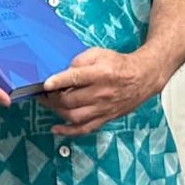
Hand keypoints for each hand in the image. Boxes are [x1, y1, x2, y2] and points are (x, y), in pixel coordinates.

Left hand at [39, 47, 160, 135]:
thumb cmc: (118, 64)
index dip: (58, 81)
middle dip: (52, 98)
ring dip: (57, 112)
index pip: (75, 78)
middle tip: (42, 93)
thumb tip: (62, 70)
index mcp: (100, 74)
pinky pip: (85, 129)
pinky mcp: (105, 118)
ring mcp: (103, 108)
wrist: (142, 78)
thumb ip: (80, 60)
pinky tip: (56, 129)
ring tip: (48, 104)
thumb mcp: (99, 53)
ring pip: (74, 116)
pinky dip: (68, 131)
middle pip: (71, 100)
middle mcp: (101, 93)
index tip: (45, 84)